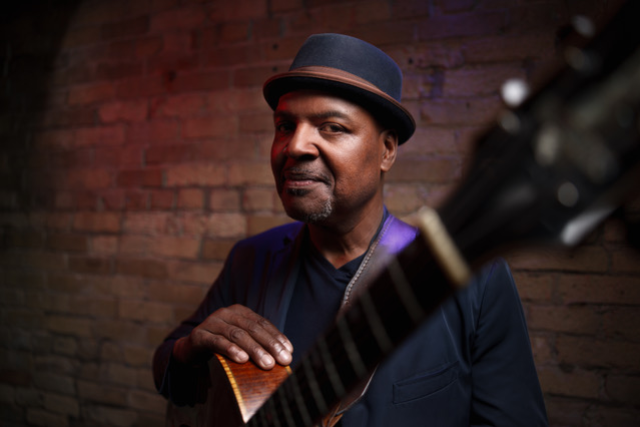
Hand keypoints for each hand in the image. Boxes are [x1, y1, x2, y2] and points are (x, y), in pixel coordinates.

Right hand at [172, 304, 293, 369]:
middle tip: (282, 361)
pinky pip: (217, 342)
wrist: (190, 350)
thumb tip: (284, 357)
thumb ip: (257, 344)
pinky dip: (231, 349)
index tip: (289, 352)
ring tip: (267, 364)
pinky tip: (242, 359)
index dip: (277, 337)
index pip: (262, 323)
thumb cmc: (221, 347)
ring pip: (237, 335)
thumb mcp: (240, 343)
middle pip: (252, 328)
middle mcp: (226, 313)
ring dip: (255, 350)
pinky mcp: (199, 335)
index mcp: (239, 312)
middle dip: (270, 345)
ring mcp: (211, 322)